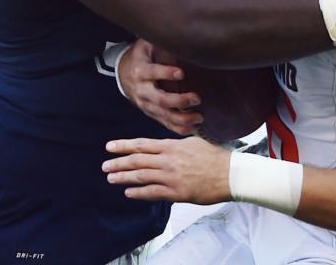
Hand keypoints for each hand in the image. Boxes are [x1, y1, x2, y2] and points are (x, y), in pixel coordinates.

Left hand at [103, 136, 231, 204]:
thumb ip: (176, 143)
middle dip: (118, 162)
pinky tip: (128, 192)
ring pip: (141, 176)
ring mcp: (171, 176)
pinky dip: (138, 193)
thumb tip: (165, 144)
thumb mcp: (193, 142)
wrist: (230, 173)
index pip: (142, 144)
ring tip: (111, 178)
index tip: (109, 146)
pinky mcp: (177, 192)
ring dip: (123, 177)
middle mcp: (168, 160)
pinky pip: (152, 192)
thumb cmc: (215, 157)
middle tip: (105, 165)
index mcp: (172, 146)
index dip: (123, 145)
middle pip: (137, 160)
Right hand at [118, 40, 202, 135]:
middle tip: (197, 98)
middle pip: (160, 99)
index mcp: (140, 70)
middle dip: (179, 101)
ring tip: (199, 117)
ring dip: (182, 118)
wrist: (124, 74)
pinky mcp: (151, 113)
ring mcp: (146, 104)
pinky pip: (164, 123)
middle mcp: (142, 90)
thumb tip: (182, 33)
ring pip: (163, 115)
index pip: (153, 72)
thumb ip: (160, 42)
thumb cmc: (141, 56)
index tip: (182, 73)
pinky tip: (193, 128)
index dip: (166, 73)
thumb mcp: (146, 45)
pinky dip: (179, 128)